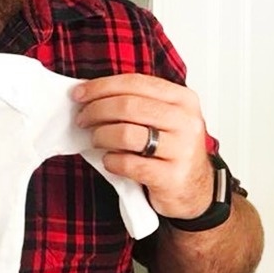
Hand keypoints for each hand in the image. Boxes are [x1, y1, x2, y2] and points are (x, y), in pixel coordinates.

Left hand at [73, 73, 212, 218]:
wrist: (195, 189)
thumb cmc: (170, 149)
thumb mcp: (163, 118)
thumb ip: (136, 101)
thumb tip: (89, 92)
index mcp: (182, 99)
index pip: (135, 83)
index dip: (101, 86)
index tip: (79, 94)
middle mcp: (185, 121)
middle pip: (127, 106)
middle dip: (96, 111)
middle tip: (82, 119)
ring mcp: (181, 150)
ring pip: (126, 134)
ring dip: (101, 136)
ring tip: (95, 140)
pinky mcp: (171, 176)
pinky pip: (129, 164)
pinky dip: (111, 161)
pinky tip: (110, 161)